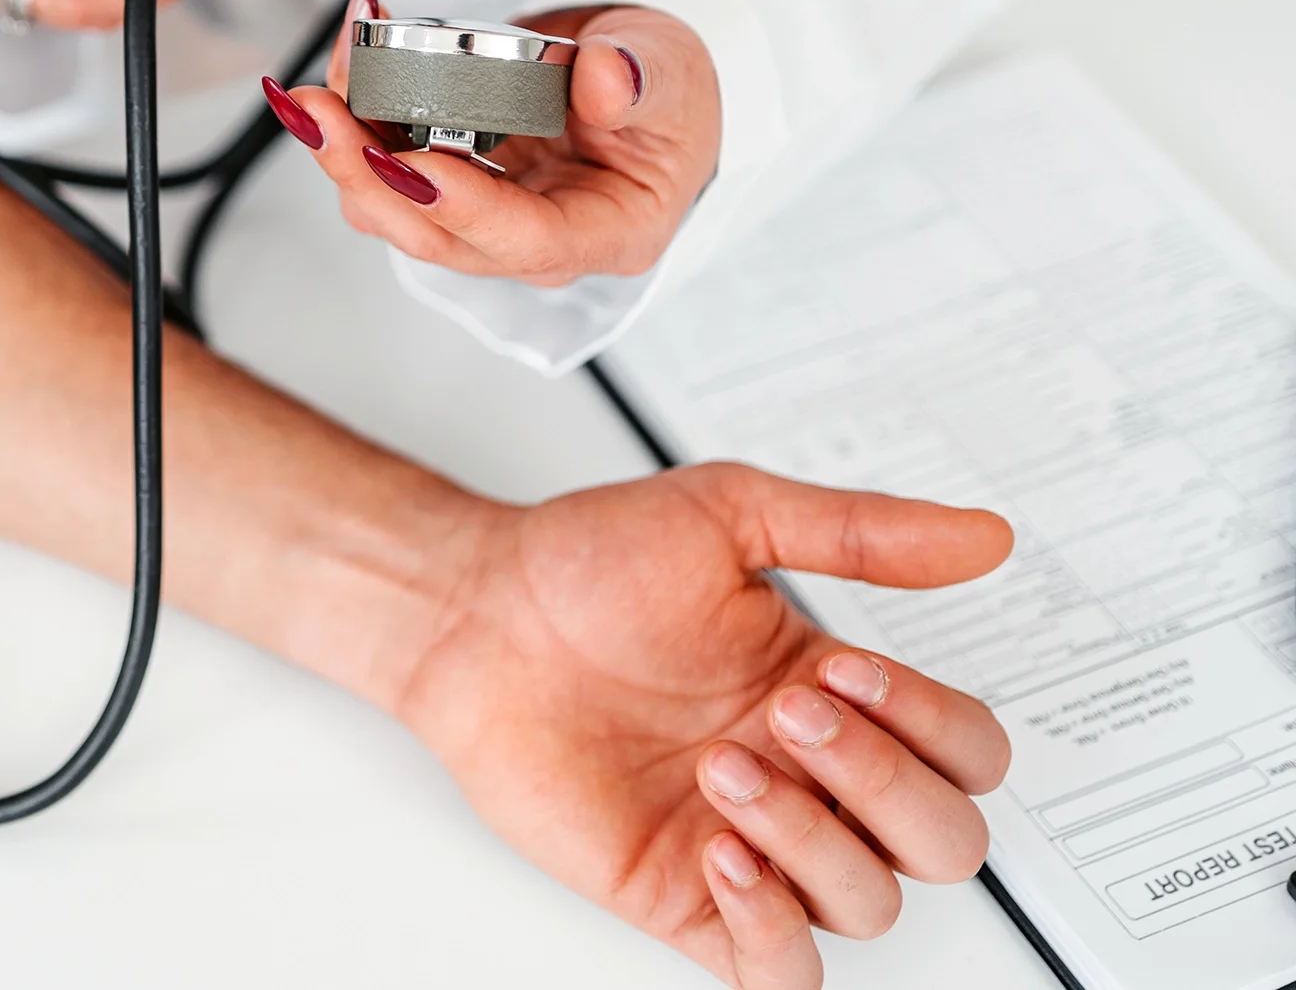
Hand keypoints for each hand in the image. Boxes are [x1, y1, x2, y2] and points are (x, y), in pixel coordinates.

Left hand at [266, 0, 722, 284]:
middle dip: (368, 173)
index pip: (526, 240)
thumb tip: (604, 80)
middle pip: (435, 233)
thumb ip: (644, 82)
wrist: (639, 77)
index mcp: (605, 232)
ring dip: (344, 147)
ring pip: (392, 206)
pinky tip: (343, 61)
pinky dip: (354, 117)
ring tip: (319, 81)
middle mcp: (531, 239)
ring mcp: (481, 215)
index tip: (411, 164)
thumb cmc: (666, 93)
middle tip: (322, 113)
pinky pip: (383, 164)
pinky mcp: (443, 182)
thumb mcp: (672, 75)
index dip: (463, 208)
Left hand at [399, 464, 1011, 988]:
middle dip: (883, 779)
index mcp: (835, 697)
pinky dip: (776, 929)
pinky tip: (727, 854)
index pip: (967, 754)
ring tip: (722, 766)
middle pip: (943, 841)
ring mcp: (752, 842)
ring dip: (814, 836)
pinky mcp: (682, 895)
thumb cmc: (585, 566)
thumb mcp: (731, 516)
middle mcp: (807, 777)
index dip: (933, 723)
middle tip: (787, 712)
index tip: (841, 666)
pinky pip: (779, 969)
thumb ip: (862, 533)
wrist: (475, 615)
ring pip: (868, 902)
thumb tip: (985, 536)